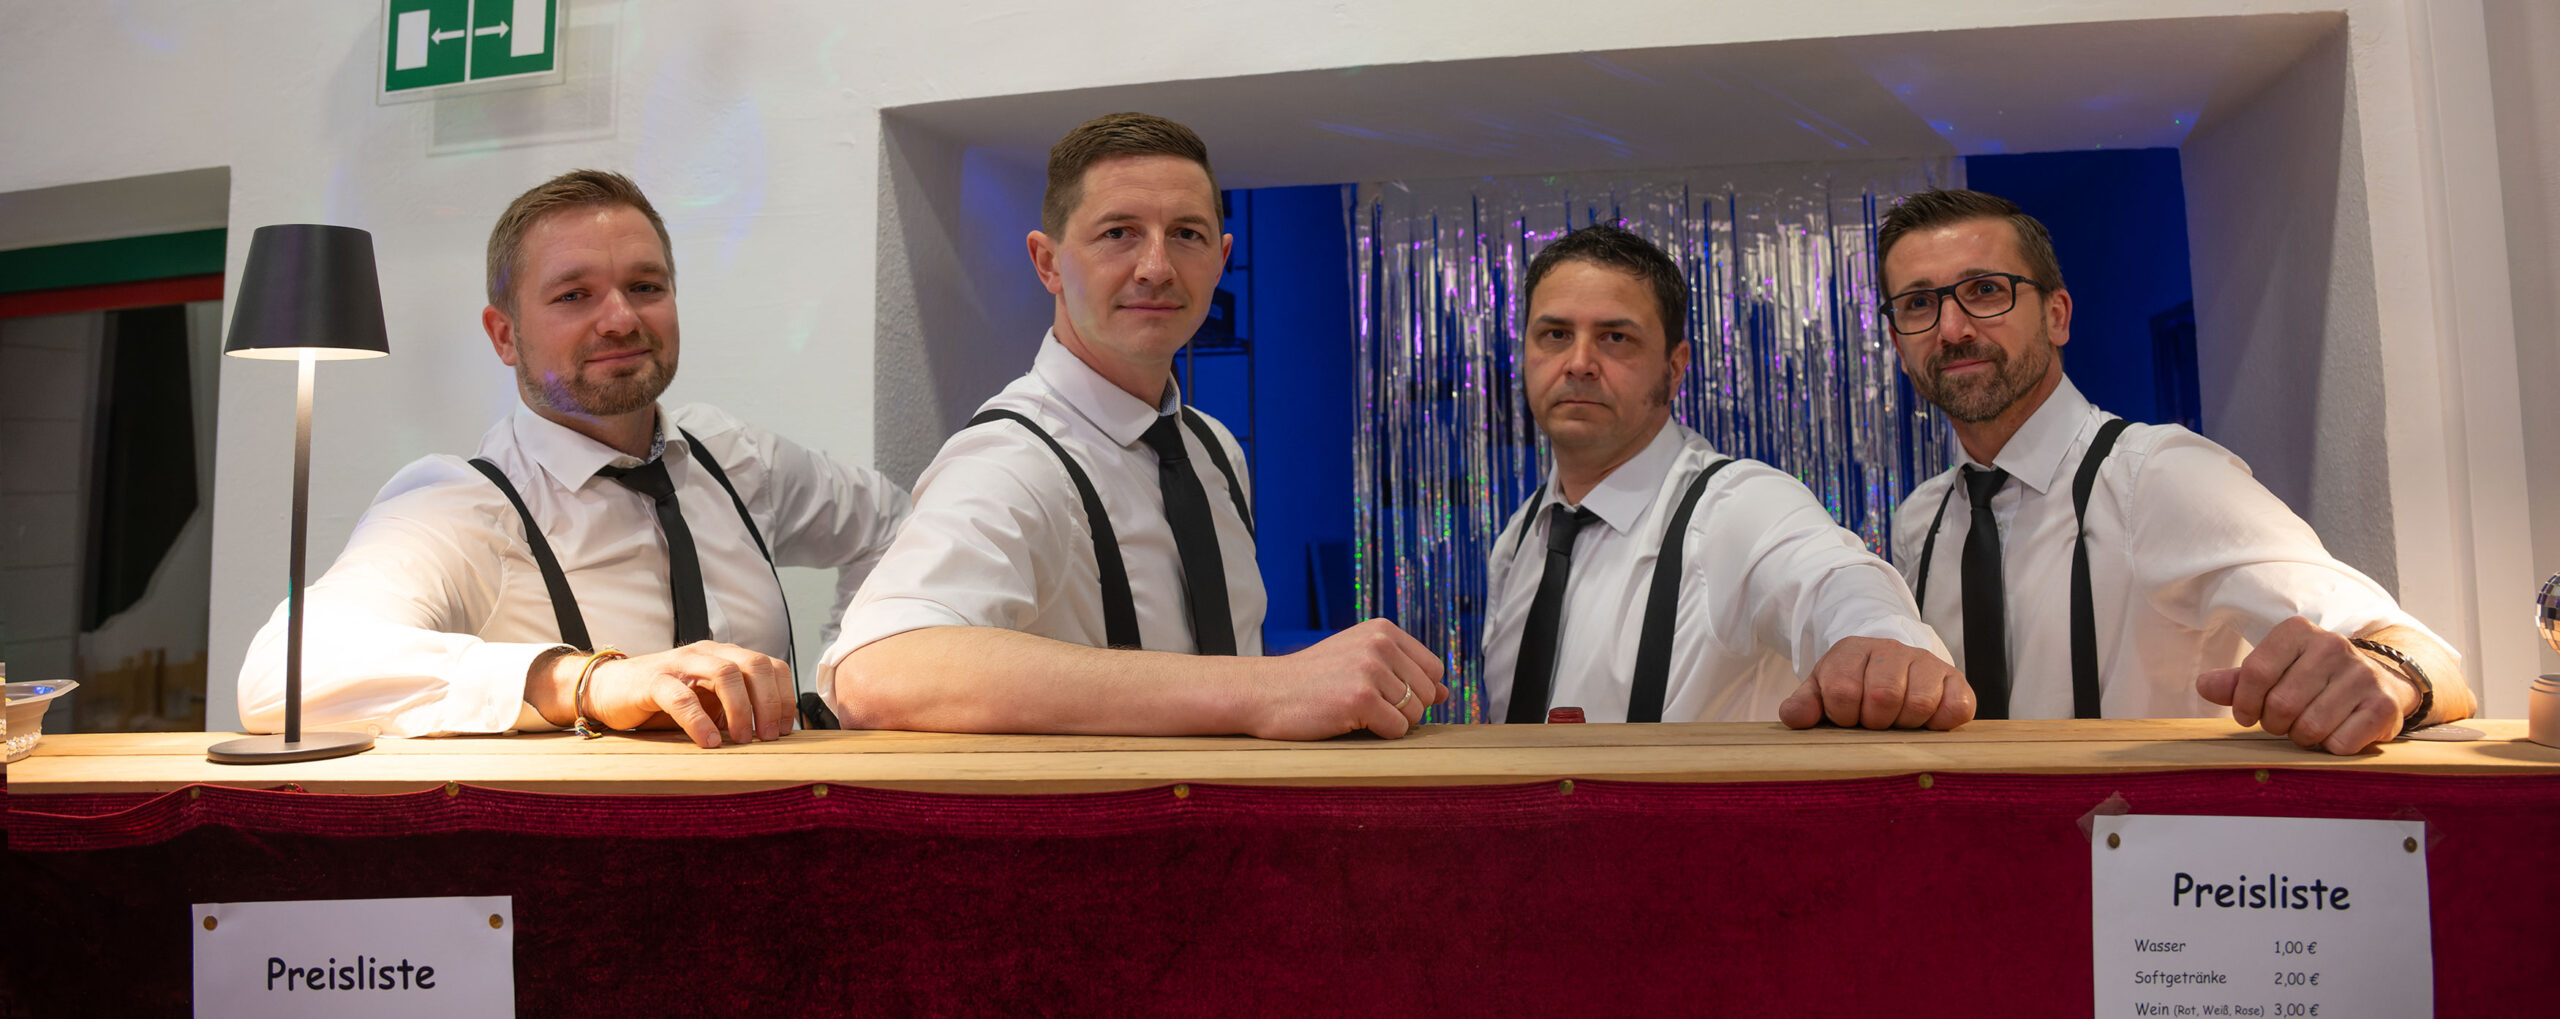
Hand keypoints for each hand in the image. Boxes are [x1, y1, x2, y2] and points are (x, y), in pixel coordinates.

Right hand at [582, 641, 795, 748]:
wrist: (607, 689)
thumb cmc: (662, 700)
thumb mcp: (706, 702)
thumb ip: (733, 708)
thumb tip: (769, 735)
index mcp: (725, 656)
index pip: (770, 665)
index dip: (784, 696)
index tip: (786, 729)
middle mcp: (707, 653)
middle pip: (754, 665)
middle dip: (769, 703)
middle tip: (769, 737)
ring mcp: (680, 664)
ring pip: (725, 674)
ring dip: (741, 710)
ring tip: (743, 740)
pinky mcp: (653, 681)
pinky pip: (682, 697)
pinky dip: (700, 721)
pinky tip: (709, 742)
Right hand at [1246, 619, 1447, 739]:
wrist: (1265, 693)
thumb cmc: (1314, 680)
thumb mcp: (1359, 661)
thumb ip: (1404, 672)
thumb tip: (1446, 692)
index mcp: (1383, 629)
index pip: (1433, 668)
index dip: (1414, 690)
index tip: (1382, 693)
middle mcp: (1380, 644)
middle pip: (1427, 693)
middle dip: (1404, 709)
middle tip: (1363, 705)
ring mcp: (1370, 670)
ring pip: (1415, 714)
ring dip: (1389, 723)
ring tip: (1353, 711)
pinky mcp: (1360, 699)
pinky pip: (1397, 730)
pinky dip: (1379, 734)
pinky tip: (1349, 721)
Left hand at [1778, 636, 1973, 730]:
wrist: (1891, 669)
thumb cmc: (1853, 687)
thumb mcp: (1822, 691)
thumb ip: (1805, 704)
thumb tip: (1795, 717)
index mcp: (1852, 651)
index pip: (1842, 691)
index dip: (1843, 716)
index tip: (1846, 718)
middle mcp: (1892, 650)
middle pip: (1883, 696)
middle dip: (1875, 722)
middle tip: (1875, 723)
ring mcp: (1926, 662)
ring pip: (1919, 703)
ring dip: (1906, 724)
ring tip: (1898, 722)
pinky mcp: (1955, 679)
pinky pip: (1956, 708)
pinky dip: (1941, 723)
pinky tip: (1927, 723)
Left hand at [2196, 617, 2416, 754]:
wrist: (2379, 683)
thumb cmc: (2313, 680)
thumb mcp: (2274, 672)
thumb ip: (2238, 681)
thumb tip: (2203, 686)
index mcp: (2298, 632)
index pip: (2256, 672)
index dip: (2245, 703)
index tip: (2247, 716)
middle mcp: (2333, 645)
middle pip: (2281, 704)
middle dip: (2275, 724)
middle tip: (2284, 722)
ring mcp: (2362, 675)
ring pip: (2309, 726)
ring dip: (2302, 737)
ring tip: (2309, 726)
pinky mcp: (2383, 705)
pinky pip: (2339, 743)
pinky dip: (2330, 747)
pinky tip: (2337, 733)